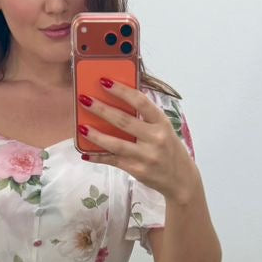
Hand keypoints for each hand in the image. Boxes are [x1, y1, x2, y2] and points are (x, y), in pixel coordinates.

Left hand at [78, 81, 195, 202]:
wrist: (181, 180)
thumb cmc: (169, 149)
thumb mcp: (164, 129)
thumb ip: (146, 117)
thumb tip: (121, 99)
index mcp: (162, 123)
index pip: (140, 102)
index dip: (121, 91)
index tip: (104, 82)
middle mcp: (155, 138)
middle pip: (124, 121)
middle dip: (102, 109)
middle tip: (84, 99)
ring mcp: (146, 156)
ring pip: (115, 144)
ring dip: (96, 135)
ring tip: (81, 127)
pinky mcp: (137, 170)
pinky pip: (113, 161)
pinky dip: (98, 157)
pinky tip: (86, 152)